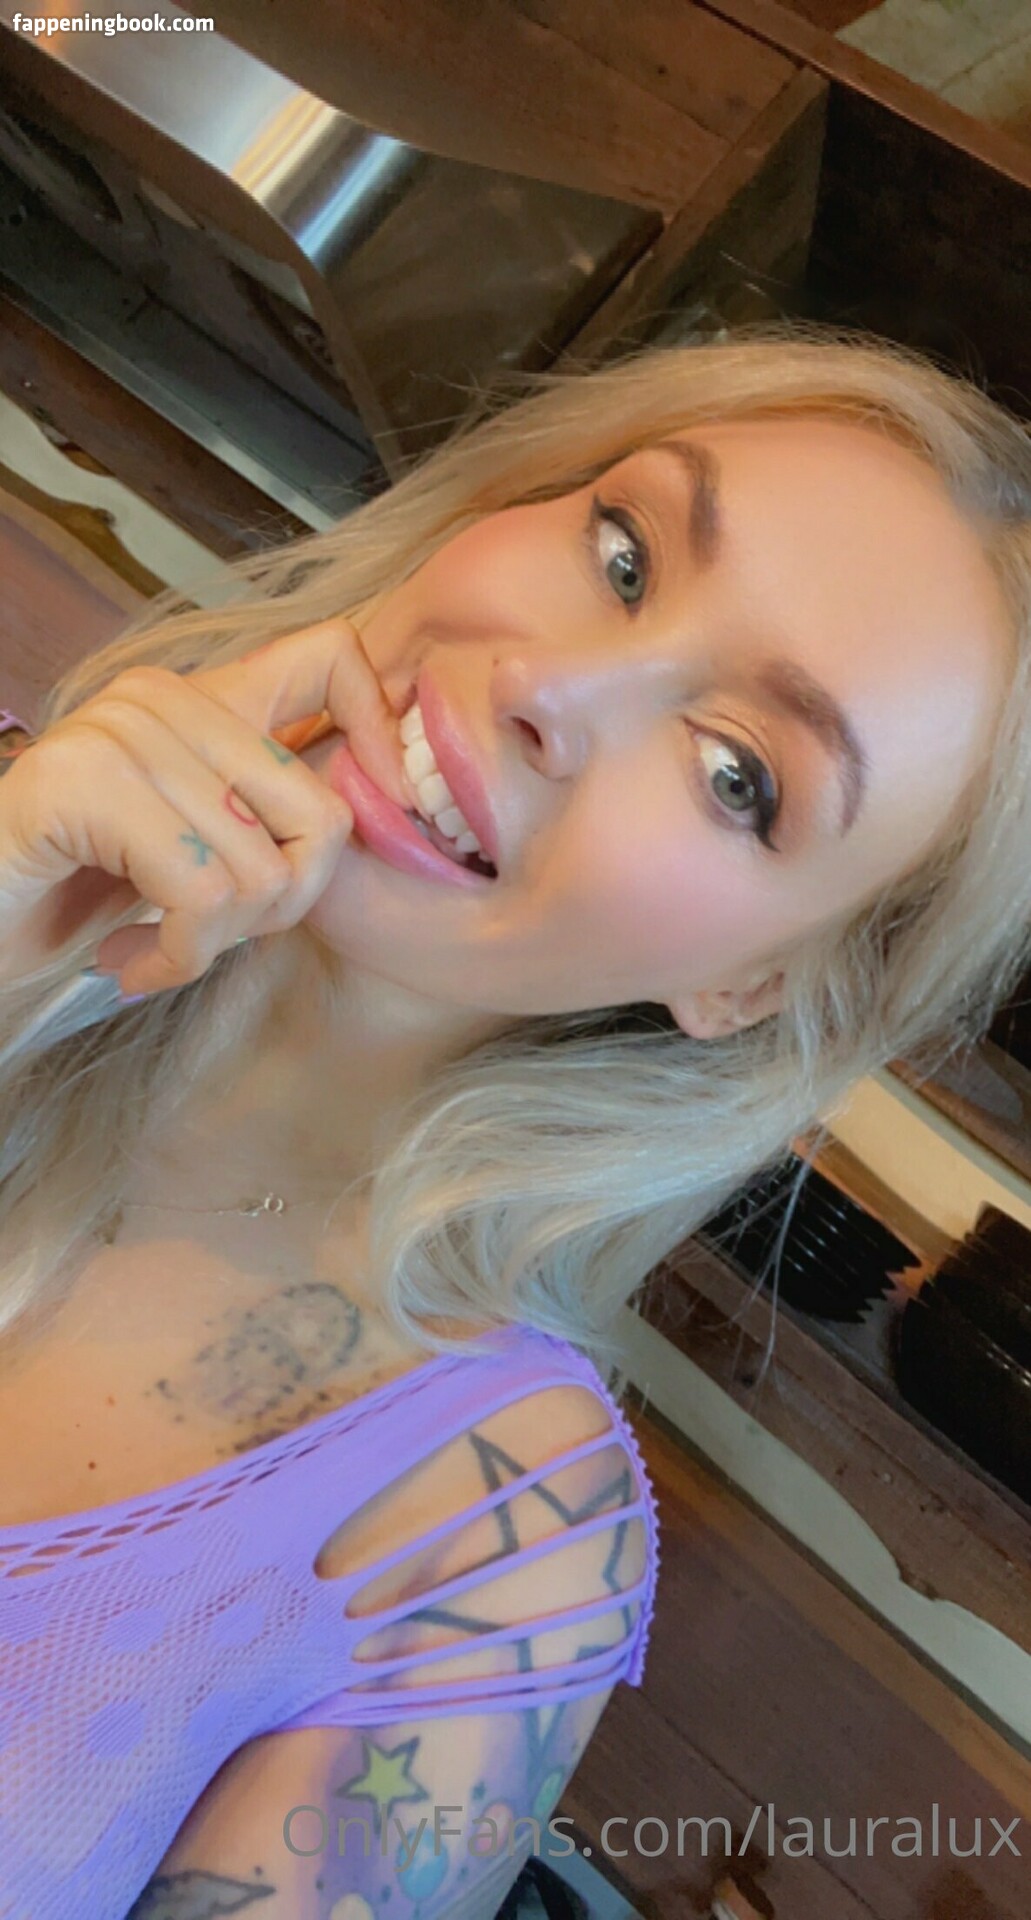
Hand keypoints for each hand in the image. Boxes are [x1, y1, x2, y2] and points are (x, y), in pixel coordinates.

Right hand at [0, 615, 406, 997]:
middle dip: (283, 905)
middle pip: (319, 808)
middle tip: (214, 935)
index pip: (332, 655)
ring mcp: (118, 731)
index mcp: (202, 698)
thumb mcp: (199, 850)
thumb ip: (270, 815)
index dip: (376, 732)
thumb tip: (387, 800)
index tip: (387, 810)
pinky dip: (176, 955)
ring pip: (259, 869)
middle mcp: (163, 696)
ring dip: (212, 944)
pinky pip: (200, 893)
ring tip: (158, 950)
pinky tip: (130, 959)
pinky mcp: (81, 784)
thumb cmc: (81, 898)